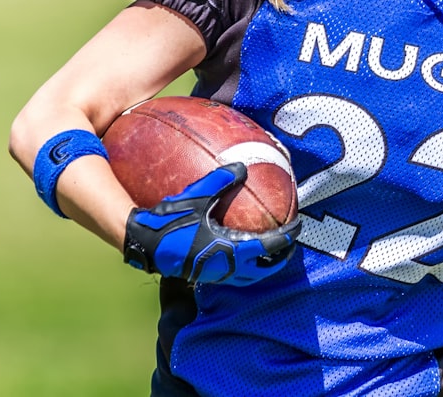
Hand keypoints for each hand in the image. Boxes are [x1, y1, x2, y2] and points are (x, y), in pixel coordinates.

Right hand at [123, 162, 299, 285]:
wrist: (144, 244)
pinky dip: (246, 266)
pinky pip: (234, 274)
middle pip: (265, 269)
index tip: (298, 226)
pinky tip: (241, 252)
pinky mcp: (205, 276)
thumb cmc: (171, 221)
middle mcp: (227, 267)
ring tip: (271, 252)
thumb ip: (221, 180)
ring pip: (250, 276)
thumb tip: (242, 166)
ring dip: (264, 265)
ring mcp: (216, 274)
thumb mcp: (198, 196)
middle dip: (281, 257)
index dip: (288, 237)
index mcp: (231, 249)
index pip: (270, 246)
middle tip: (290, 244)